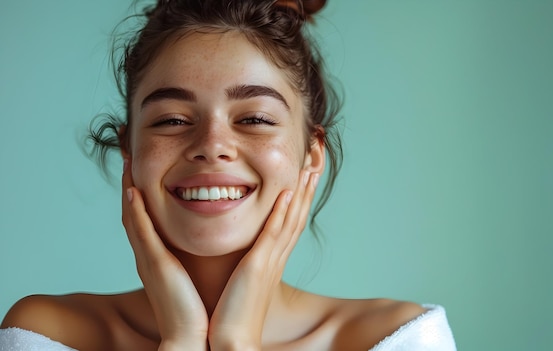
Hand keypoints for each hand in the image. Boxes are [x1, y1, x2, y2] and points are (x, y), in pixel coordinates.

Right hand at [121, 159, 208, 350]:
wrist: (196, 340)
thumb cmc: (200, 312)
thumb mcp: (196, 279)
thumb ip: (194, 262)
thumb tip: (204, 247)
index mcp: (159, 261)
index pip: (145, 221)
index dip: (140, 196)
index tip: (140, 171)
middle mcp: (149, 258)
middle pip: (133, 214)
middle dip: (129, 184)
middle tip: (127, 157)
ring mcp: (149, 261)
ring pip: (133, 217)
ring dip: (128, 188)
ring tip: (127, 161)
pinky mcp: (156, 266)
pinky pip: (142, 232)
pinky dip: (136, 210)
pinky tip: (134, 189)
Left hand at [208, 170, 318, 349]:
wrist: (231, 342)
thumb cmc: (230, 317)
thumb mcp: (240, 284)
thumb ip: (244, 266)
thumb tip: (241, 257)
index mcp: (271, 262)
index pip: (289, 224)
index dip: (299, 200)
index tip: (303, 178)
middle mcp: (276, 259)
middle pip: (297, 217)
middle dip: (307, 191)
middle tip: (316, 165)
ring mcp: (270, 262)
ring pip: (291, 220)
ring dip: (301, 193)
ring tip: (309, 169)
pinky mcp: (258, 267)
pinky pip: (273, 234)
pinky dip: (282, 212)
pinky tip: (287, 192)